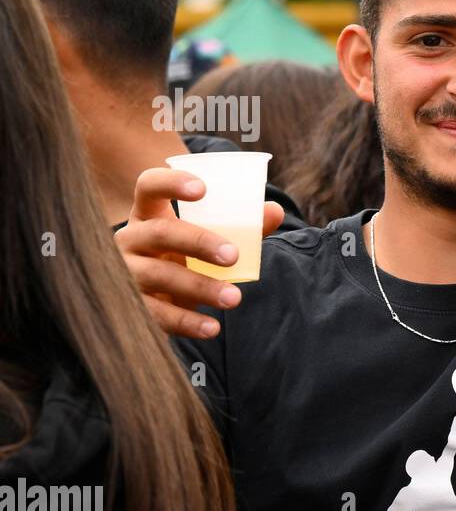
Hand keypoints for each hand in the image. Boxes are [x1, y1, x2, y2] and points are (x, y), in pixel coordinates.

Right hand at [114, 168, 283, 338]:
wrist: (155, 301)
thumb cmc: (184, 259)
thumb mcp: (206, 241)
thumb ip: (241, 227)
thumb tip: (275, 211)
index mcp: (148, 214)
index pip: (149, 186)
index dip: (171, 183)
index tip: (203, 189)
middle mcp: (130, 239)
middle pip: (160, 232)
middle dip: (198, 242)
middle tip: (233, 255)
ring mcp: (125, 272)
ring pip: (158, 275)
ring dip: (199, 287)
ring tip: (234, 297)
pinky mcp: (130, 305)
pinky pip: (156, 313)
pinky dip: (186, 322)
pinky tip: (211, 328)